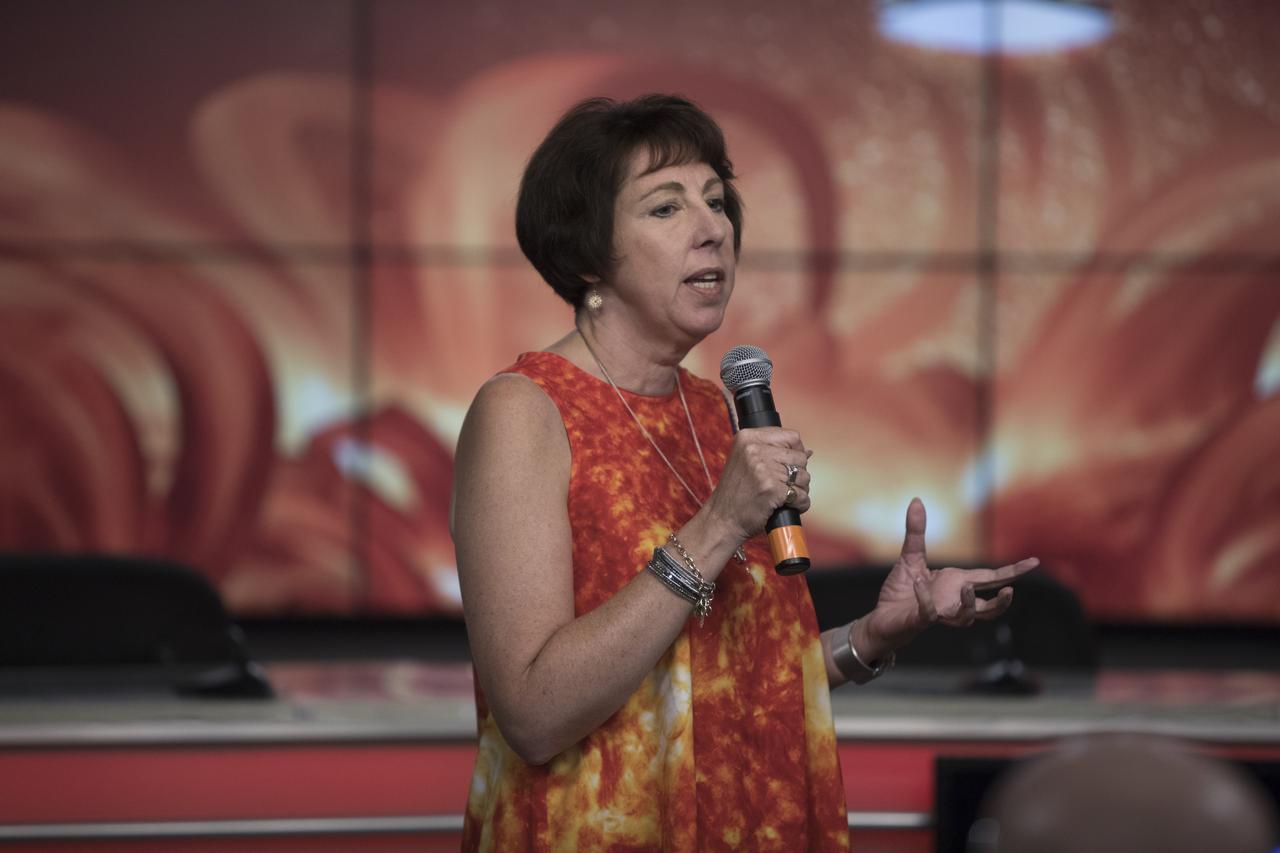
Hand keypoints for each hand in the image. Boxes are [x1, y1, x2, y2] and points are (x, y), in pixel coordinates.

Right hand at [704, 428, 811, 541]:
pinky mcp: (771, 488)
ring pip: (804, 477)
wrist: (721, 519)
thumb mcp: (745, 461)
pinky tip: (786, 507)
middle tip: (782, 486)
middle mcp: (754, 449)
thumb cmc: (736, 493)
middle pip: (800, 457)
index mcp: (747, 438)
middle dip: (798, 474)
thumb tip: (808, 452)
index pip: (791, 436)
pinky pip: (801, 495)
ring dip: (799, 490)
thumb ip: (772, 452)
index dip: (796, 453)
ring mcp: (762, 468)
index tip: (787, 466)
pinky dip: (799, 504)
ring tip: (782, 497)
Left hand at [862, 498, 1037, 654]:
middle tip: (1010, 590)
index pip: (990, 578)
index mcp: (957, 584)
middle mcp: (954, 601)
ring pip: (966, 617)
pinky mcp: (921, 620)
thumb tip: (916, 500)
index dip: (1013, 571)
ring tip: (968, 588)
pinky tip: (918, 583)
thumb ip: (916, 531)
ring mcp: (940, 613)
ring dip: (970, 604)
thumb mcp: (910, 556)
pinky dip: (926, 600)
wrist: (881, 618)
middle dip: (1002, 602)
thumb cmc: (900, 591)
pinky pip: (929, 613)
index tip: (1034, 561)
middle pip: (988, 608)